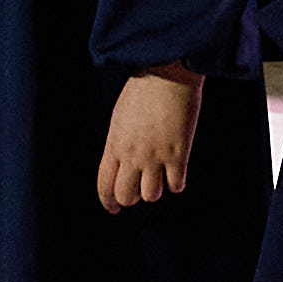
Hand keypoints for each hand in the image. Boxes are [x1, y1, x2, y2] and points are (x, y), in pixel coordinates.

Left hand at [97, 64, 201, 213]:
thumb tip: (124, 163)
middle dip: (132, 198)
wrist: (167, 73)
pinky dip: (177, 183)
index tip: (113, 208)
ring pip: (152, 195)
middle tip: (139, 190)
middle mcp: (132, 155)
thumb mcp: (121, 118)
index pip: (104, 184)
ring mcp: (155, 156)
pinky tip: (177, 171)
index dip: (108, 201)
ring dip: (156, 189)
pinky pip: (177, 185)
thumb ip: (120, 143)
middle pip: (126, 196)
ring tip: (160, 175)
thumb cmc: (144, 89)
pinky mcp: (178, 153)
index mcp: (114, 144)